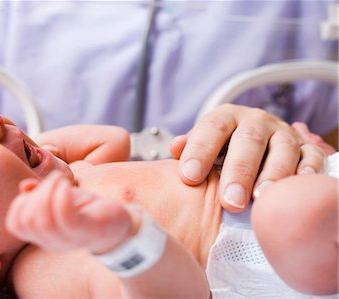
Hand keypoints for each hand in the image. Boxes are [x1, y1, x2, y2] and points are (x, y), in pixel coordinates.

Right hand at [5, 171, 133, 253]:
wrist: (119, 225)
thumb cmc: (88, 210)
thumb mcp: (61, 198)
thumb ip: (41, 193)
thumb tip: (24, 186)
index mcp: (43, 234)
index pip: (15, 224)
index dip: (19, 203)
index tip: (37, 188)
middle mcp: (52, 241)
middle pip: (28, 221)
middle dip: (37, 193)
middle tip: (55, 179)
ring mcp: (69, 238)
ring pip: (43, 220)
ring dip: (49, 191)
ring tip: (62, 180)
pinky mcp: (87, 230)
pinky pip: (65, 217)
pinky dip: (62, 196)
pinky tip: (69, 186)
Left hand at [169, 104, 325, 212]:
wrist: (255, 138)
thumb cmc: (223, 148)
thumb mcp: (203, 142)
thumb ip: (189, 147)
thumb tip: (174, 147)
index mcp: (226, 117)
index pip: (212, 129)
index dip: (200, 150)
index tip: (189, 176)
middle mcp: (256, 121)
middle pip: (249, 141)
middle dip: (239, 171)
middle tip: (229, 201)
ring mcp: (282, 134)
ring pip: (282, 149)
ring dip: (273, 173)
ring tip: (261, 198)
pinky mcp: (305, 147)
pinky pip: (312, 156)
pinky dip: (308, 170)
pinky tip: (299, 185)